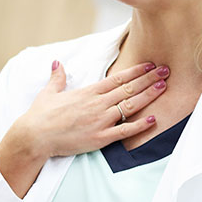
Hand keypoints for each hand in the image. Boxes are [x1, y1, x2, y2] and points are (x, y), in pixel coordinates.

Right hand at [0, 61, 168, 196]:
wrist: (35, 136)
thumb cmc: (40, 115)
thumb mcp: (49, 93)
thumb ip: (57, 78)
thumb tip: (57, 63)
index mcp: (87, 92)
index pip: (117, 79)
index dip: (135, 71)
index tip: (150, 65)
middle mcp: (97, 104)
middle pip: (128, 89)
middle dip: (149, 79)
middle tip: (167, 71)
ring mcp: (100, 121)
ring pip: (130, 106)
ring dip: (148, 96)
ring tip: (164, 87)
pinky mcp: (99, 138)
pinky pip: (124, 131)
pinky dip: (140, 126)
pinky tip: (154, 119)